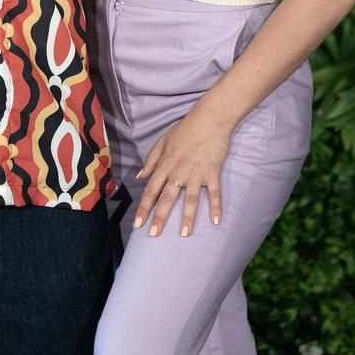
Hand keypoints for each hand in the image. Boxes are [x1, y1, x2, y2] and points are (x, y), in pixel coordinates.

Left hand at [134, 110, 230, 236]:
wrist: (209, 119)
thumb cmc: (185, 129)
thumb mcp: (163, 141)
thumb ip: (151, 160)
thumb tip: (140, 176)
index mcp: (165, 164)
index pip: (151, 190)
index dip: (144, 207)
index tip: (138, 223)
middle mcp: (179, 171)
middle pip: (166, 198)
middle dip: (159, 218)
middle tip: (153, 235)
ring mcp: (196, 173)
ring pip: (189, 199)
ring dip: (187, 218)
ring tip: (183, 234)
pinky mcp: (212, 172)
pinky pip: (214, 193)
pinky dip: (215, 207)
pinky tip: (216, 221)